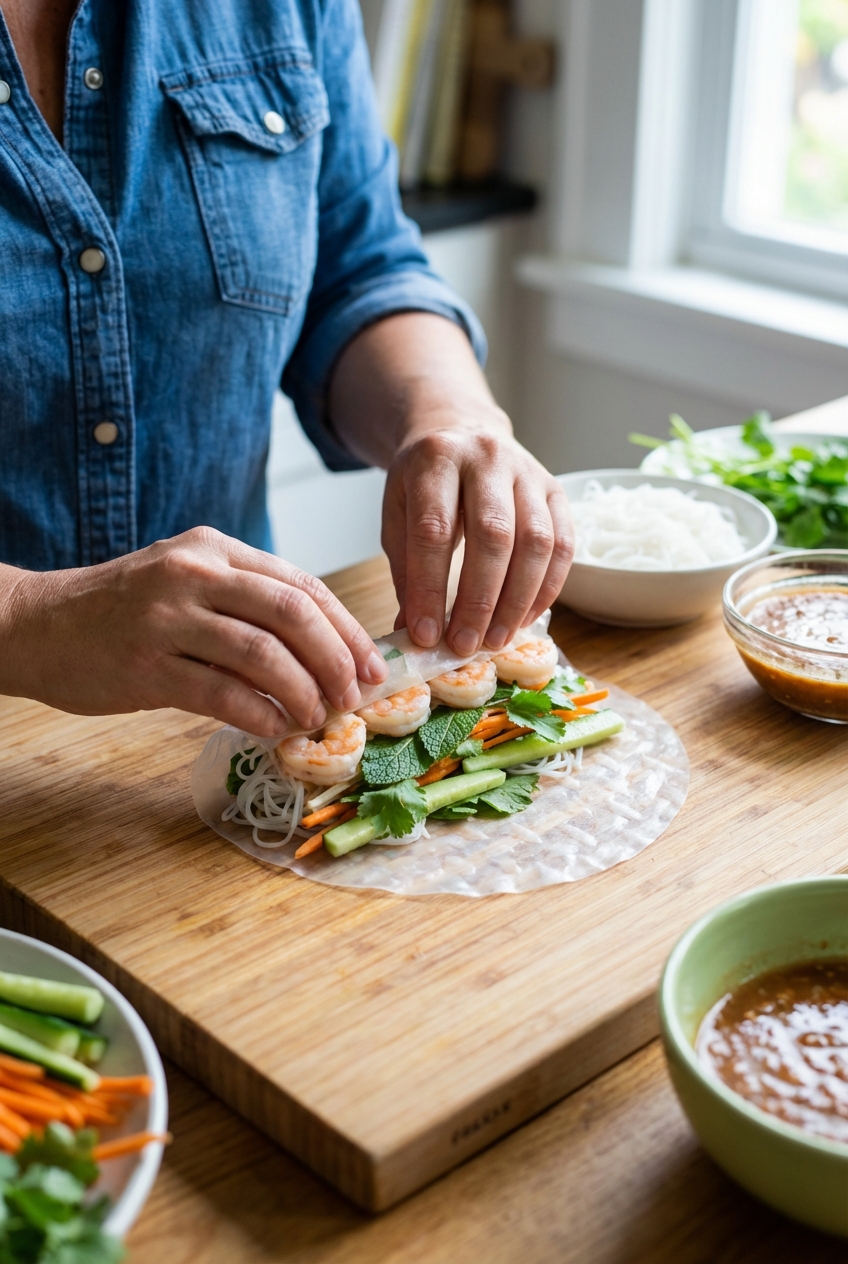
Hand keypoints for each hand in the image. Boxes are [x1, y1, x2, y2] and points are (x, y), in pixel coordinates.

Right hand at [0, 528, 386, 735]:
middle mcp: (193, 574)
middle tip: (354, 696)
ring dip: (303, 692)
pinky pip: (221, 693)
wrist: (37, 625)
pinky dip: (261, 714)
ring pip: (262, 654)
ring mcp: (166, 618)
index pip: (301, 584)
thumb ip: (248, 605)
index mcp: (214, 549)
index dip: (346, 628)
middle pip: (292, 612)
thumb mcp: (187, 583)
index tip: (372, 664)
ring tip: (318, 718)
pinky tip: (277, 730)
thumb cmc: (123, 611)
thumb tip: (327, 653)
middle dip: (336, 659)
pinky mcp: (145, 665)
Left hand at [328, 311, 572, 654]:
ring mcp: (527, 471)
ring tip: (496, 640)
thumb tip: (417, 634)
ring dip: (517, 600)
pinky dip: (547, 588)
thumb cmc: (425, 483)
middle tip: (466, 644)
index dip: (431, 588)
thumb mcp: (398, 516)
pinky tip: (527, 617)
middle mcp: (486, 458)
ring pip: (535, 542)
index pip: (434, 531)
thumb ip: (406, 572)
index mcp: (435, 459)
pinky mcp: (555, 488)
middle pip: (492, 536)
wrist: (460, 430)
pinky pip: (563, 544)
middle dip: (479, 600)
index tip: (426, 635)